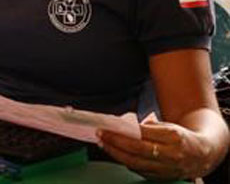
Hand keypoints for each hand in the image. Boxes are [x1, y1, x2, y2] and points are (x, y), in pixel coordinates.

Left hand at [98, 120, 213, 179]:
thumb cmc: (181, 136)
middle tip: (101, 135)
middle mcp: (172, 154)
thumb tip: (124, 125)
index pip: (142, 135)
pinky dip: (126, 162)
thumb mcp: (167, 125)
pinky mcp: (164, 177)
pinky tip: (117, 154)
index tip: (106, 127)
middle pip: (137, 150)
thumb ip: (147, 126)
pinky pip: (140, 171)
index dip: (122, 132)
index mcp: (173, 136)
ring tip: (104, 144)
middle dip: (115, 143)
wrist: (202, 154)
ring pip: (136, 163)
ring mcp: (168, 168)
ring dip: (116, 154)